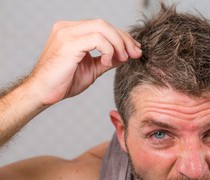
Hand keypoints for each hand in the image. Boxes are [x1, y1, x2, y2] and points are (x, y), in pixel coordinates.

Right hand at [27, 19, 141, 105]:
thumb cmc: (64, 82)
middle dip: (124, 39)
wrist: (43, 93)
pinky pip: (96, 39)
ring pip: (102, 28)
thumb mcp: (93, 69)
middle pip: (105, 24)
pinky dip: (108, 50)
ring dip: (118, 44)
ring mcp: (66, 33)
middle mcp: (67, 28)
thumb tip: (126, 55)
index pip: (103, 26)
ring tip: (122, 59)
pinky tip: (106, 63)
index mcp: (72, 31)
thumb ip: (108, 59)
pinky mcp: (68, 44)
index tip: (135, 50)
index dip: (122, 37)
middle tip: (136, 53)